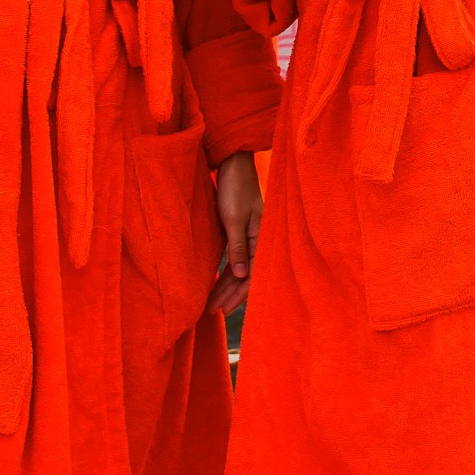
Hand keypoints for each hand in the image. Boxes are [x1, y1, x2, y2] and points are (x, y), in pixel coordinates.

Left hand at [210, 151, 262, 312]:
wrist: (234, 164)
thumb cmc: (235, 189)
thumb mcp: (234, 219)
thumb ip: (239, 247)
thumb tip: (242, 275)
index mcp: (262, 238)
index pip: (252, 276)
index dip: (237, 295)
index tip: (223, 309)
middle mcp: (258, 240)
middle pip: (245, 275)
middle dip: (229, 295)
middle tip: (212, 311)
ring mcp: (250, 236)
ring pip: (238, 268)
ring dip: (226, 285)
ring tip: (212, 302)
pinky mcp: (240, 231)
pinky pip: (235, 258)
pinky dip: (227, 271)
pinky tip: (218, 282)